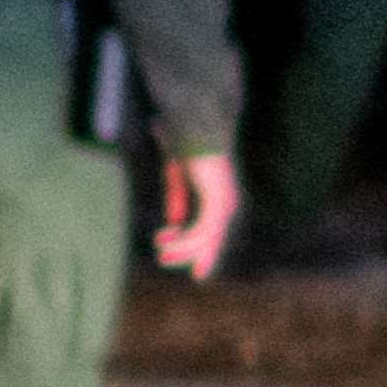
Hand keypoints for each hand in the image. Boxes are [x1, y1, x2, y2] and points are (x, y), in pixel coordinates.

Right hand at [150, 151, 237, 279]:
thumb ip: (177, 198)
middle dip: (189, 254)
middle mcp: (225, 203)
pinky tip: (166, 242)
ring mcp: (223, 203)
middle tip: (163, 260)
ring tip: (161, 252)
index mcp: (217, 198)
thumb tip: (174, 222)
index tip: (174, 253)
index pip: (211, 231)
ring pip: (207, 239)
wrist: (194, 127)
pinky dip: (185, 240)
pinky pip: (203, 231)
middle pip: (212, 240)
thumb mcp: (178, 176)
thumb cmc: (187, 145)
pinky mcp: (217, 202)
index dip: (196, 247)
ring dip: (182, 249)